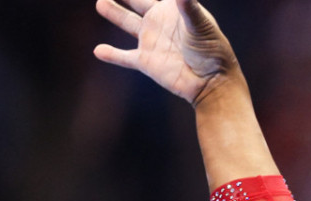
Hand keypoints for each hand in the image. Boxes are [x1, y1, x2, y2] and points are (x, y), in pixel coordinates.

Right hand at [94, 0, 237, 105]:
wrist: (211, 83)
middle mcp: (161, 23)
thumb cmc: (212, 51)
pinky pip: (124, 57)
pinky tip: (98, 51)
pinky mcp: (146, 62)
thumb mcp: (201, 25)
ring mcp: (152, 42)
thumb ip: (188, 6)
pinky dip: (112, 55)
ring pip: (127, 23)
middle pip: (138, 3)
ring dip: (115, 13)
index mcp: (174, 10)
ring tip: (101, 3)